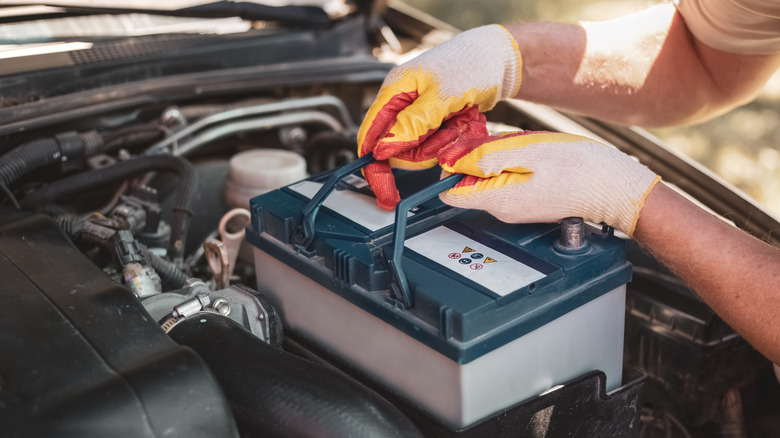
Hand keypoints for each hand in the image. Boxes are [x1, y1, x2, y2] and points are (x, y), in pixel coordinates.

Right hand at [358, 25, 521, 208]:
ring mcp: (419, 115)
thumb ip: (412, 123)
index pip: (370, 136)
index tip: (386, 193)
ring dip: (444, 142)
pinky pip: (438, 145)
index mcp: (393, 91)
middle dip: (426, 150)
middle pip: (399, 150)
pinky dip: (454, 138)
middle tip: (449, 130)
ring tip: (461, 120)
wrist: (498, 58)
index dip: (375, 168)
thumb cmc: (471, 63)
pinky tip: (466, 120)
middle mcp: (402, 104)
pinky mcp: (435, 122)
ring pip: (421, 150)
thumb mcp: (442, 95)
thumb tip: (384, 148)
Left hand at [437, 131, 660, 235]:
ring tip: (528, 148)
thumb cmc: (581, 169)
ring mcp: (515, 207)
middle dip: (480, 156)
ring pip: (490, 176)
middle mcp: (502, 209)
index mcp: (498, 200)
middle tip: (508, 142)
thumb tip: (452, 161)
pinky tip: (537, 155)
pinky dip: (516, 161)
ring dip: (501, 156)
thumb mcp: (528, 152)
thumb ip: (486, 157)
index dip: (451, 166)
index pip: (449, 191)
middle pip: (469, 180)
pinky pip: (508, 177)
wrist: (616, 187)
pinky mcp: (528, 200)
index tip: (466, 146)